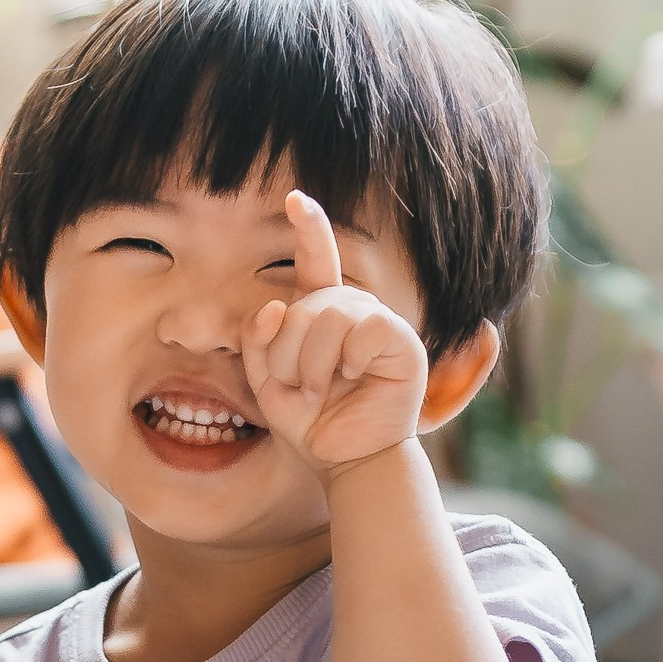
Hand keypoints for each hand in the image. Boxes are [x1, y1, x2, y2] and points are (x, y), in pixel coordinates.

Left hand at [242, 191, 427, 476]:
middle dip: (288, 349)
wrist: (345, 462)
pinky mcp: (403, 344)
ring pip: (331, 314)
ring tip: (321, 390)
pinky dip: (349, 358)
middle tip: (300, 387)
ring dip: (312, 361)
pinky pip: (366, 327)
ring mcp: (380, 325)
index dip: (309, 228)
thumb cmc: (310, 422)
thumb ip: (259, 340)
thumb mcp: (266, 381)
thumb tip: (274, 306)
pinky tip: (353, 379)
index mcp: (323, 314)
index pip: (316, 262)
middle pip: (309, 301)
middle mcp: (354, 311)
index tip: (294, 198)